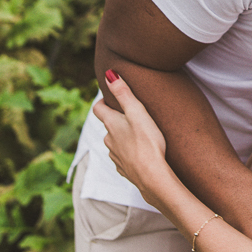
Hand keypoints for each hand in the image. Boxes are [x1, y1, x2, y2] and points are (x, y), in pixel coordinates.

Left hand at [94, 71, 170, 205]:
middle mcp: (109, 140)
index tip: (111, 97)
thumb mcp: (137, 112)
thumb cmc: (147, 142)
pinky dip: (129, 153)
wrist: (153, 177)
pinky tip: (140, 154)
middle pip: (108, 126)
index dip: (103, 101)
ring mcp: (115, 156)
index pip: (98, 108)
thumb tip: (109, 74)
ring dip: (123, 137)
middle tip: (131, 115)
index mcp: (111, 125)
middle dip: (117, 120)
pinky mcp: (124, 169)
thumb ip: (123, 93)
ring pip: (115, 142)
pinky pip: (124, 158)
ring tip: (139, 135)